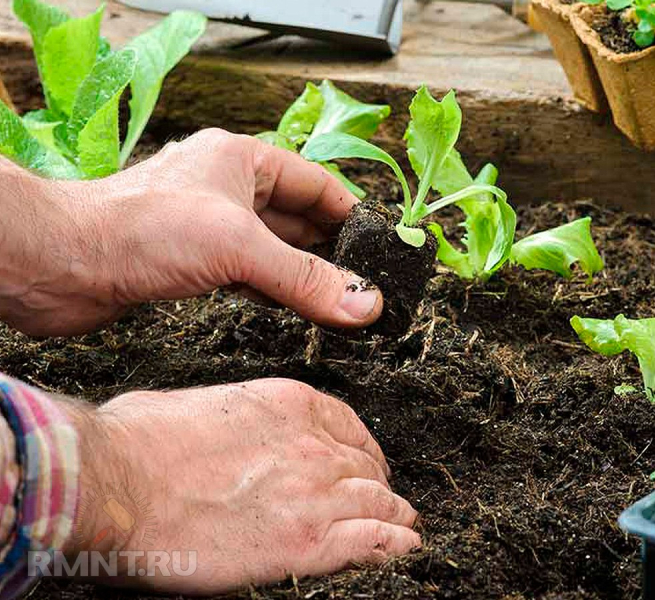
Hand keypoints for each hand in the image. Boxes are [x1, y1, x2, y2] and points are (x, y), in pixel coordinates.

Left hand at [0, 130, 381, 335]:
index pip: (315, 183)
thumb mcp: (239, 247)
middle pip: (297, 219)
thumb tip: (364, 303)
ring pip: (273, 250)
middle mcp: (227, 188)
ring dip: (303, 275)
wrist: (62, 264)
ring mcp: (208, 226)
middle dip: (331, 250)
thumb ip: (305, 278)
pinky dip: (273, 291)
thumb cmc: (141, 230)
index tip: (380, 246)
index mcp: (242, 160)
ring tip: (340, 301)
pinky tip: (293, 309)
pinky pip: (247, 274)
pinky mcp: (190, 261)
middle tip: (366, 283)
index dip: (351, 213)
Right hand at [65, 379, 419, 593]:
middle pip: (366, 467)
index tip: (366, 462)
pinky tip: (403, 548)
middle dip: (377, 483)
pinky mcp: (305, 543)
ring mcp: (313, 494)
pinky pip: (371, 542)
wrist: (117, 481)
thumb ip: (234, 418)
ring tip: (404, 524)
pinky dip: (393, 545)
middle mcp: (311, 446)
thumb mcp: (198, 404)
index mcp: (289, 405)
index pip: (350, 425)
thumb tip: (226, 433)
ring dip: (394, 514)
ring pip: (377, 503)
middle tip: (382, 498)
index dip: (364, 448)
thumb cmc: (140, 440)